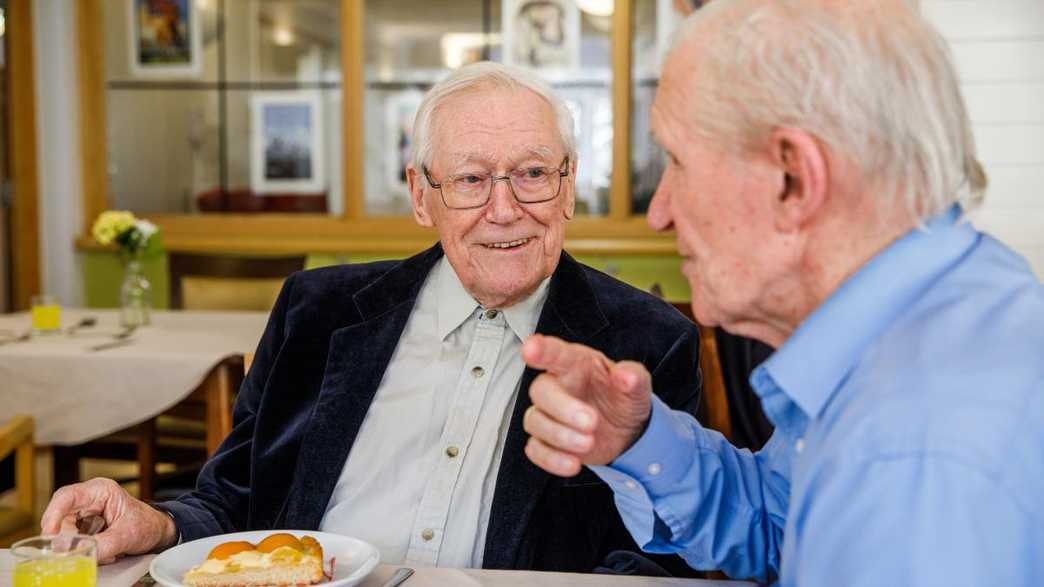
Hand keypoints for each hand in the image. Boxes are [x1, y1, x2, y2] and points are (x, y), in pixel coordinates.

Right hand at [40, 478, 177, 563]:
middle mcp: (88, 500)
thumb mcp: (128, 535)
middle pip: (60, 518)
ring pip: (64, 532)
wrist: (157, 532)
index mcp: (100, 491)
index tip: (50, 532)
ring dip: (77, 546)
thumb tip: (79, 553)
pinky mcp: (84, 528)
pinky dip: (82, 550)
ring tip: (104, 550)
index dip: (53, 514)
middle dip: (65, 538)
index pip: (66, 496)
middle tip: (76, 553)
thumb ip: (105, 544)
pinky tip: (102, 551)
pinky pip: (72, 541)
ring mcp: (84, 514)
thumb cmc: (147, 524)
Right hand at [522, 334, 652, 476]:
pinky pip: (535, 449)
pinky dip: (552, 459)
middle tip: (591, 422)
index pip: (555, 353)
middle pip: (540, 391)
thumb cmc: (623, 398)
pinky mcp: (546, 441)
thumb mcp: (637, 385)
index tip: (530, 349)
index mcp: (576, 364)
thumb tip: (626, 376)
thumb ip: (633, 377)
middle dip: (563, 408)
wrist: (626, 431)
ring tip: (589, 442)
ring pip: (535, 421)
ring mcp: (548, 414)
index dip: (541, 349)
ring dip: (560, 436)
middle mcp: (557, 386)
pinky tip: (573, 463)